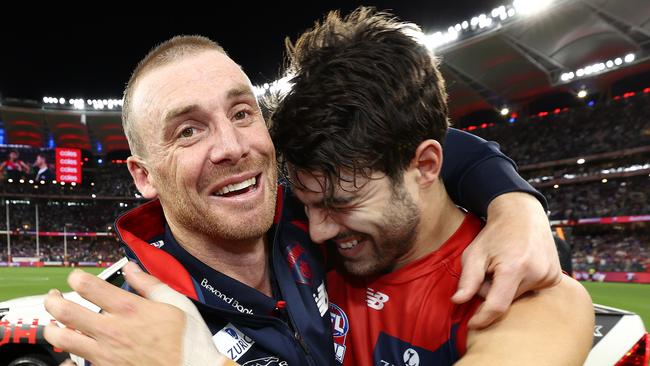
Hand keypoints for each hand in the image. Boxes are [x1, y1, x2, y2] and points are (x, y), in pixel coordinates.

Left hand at [44, 261, 236, 365]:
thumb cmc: (188, 341)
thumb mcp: (177, 303)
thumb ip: (150, 283)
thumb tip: (133, 268)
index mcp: (129, 309)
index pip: (87, 285)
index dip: (76, 277)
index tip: (77, 278)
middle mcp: (111, 330)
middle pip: (64, 311)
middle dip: (53, 300)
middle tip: (55, 297)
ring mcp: (104, 354)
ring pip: (60, 338)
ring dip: (52, 327)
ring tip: (56, 323)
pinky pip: (72, 364)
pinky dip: (66, 357)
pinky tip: (70, 352)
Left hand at [451, 192, 560, 328]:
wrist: (522, 215)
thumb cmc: (495, 234)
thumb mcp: (474, 253)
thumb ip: (467, 279)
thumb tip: (457, 301)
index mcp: (513, 268)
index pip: (497, 306)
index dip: (483, 318)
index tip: (472, 324)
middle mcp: (536, 273)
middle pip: (507, 300)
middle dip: (492, 292)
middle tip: (490, 271)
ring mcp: (549, 275)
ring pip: (518, 297)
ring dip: (506, 288)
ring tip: (506, 266)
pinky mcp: (556, 277)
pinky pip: (531, 291)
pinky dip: (520, 285)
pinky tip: (519, 267)